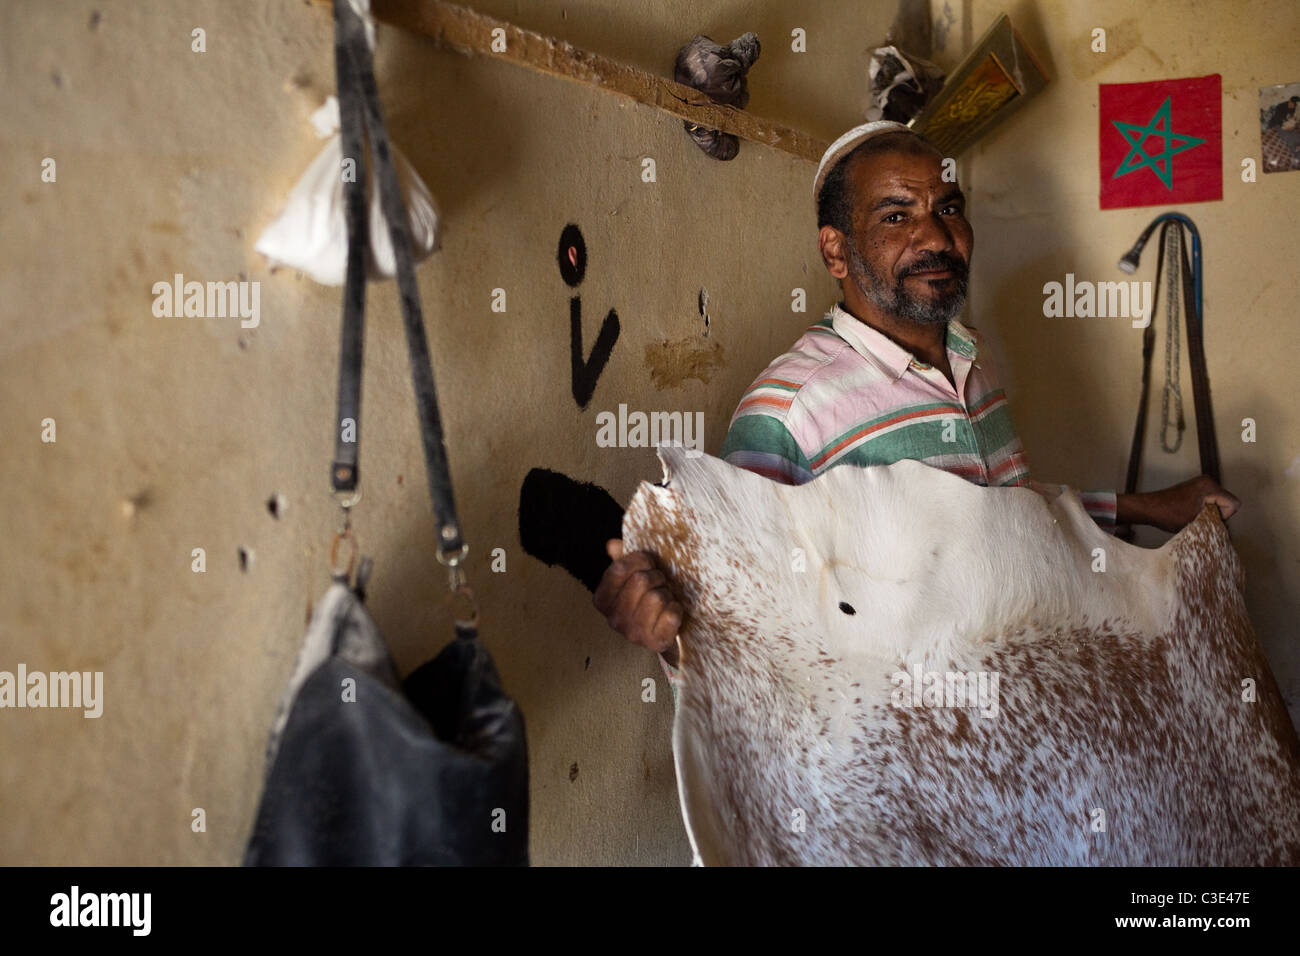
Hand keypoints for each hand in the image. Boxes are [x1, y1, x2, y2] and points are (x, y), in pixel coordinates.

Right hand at [593, 540, 682, 664]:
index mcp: (603, 600)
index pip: (619, 568)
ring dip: (667, 593)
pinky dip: (676, 608)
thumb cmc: (646, 601)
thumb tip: (613, 545)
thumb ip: (622, 561)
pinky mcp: (654, 643)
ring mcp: (633, 633)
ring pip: (657, 597)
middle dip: (657, 576)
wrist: (662, 635)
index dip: (640, 560)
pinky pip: (671, 614)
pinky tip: (672, 612)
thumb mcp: (631, 580)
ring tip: (665, 598)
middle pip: (641, 580)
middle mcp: (613, 619)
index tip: (649, 562)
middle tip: (661, 583)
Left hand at [1122, 475, 1239, 532]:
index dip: (1224, 516)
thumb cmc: (1168, 514)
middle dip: (1217, 515)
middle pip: (1226, 503)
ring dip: (1210, 513)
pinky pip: (1210, 501)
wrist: (1149, 508)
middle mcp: (1207, 481)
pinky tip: (1190, 514)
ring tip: (1192, 516)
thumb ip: (1216, 525)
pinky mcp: (1196, 488)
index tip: (1207, 519)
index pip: (1233, 504)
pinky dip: (1204, 510)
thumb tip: (1227, 532)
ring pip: (1218, 504)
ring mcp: (1201, 483)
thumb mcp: (1196, 523)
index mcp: (1210, 487)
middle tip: (1199, 519)